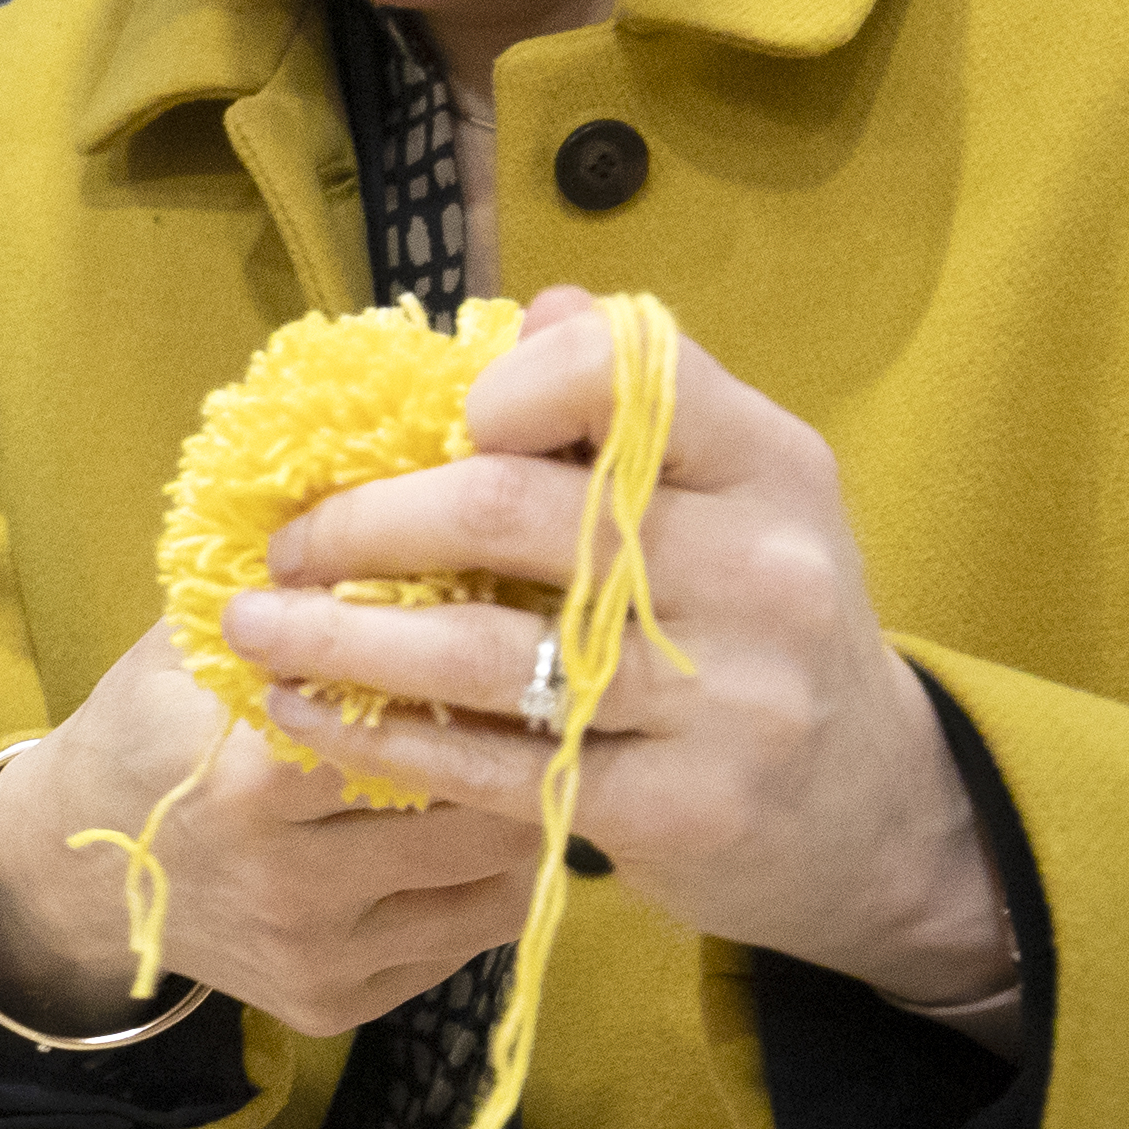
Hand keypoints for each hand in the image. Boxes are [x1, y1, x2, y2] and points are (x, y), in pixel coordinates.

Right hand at [0, 616, 547, 1038]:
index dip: (468, 676)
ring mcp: (318, 955)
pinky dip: (489, 886)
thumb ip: (289, 597)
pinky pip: (467, 946)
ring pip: (495, 887)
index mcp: (251, 778)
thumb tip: (409, 521)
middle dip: (526, 754)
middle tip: (550, 704)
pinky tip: (474, 836)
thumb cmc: (141, 732)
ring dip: (525, 821)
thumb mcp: (186, 646)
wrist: (70, 873)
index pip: (411, 723)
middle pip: (479, 813)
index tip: (508, 633)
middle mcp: (291, 880)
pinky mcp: (335, 1006)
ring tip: (527, 766)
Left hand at [221, 286, 1016, 1014]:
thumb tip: (526, 312)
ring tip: (255, 624)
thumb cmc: (758, 624)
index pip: (632, 372)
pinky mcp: (677, 811)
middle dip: (365, 520)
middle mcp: (760, 571)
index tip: (434, 422)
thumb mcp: (740, 496)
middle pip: (510, 511)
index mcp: (769, 465)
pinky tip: (310, 715)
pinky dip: (379, 735)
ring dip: (337, 635)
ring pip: (480, 648)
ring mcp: (723, 700)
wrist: (873, 816)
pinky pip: (490, 765)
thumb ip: (635, 403)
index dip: (513, 381)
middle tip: (287, 541)